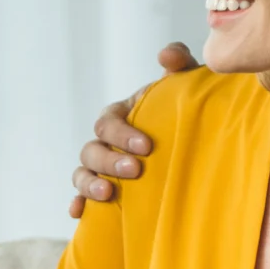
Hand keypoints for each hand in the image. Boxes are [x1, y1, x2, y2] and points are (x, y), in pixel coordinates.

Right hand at [68, 41, 196, 216]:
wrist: (192, 147)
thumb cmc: (183, 115)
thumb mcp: (184, 89)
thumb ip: (179, 65)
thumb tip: (165, 55)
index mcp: (119, 117)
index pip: (108, 122)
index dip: (122, 133)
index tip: (146, 146)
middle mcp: (104, 142)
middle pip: (91, 150)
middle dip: (110, 161)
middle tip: (135, 170)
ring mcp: (99, 168)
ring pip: (80, 173)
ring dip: (89, 183)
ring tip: (108, 194)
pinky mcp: (101, 192)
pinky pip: (80, 198)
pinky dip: (77, 204)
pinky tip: (78, 212)